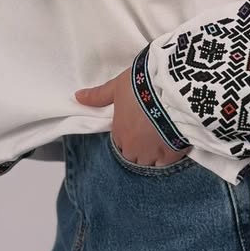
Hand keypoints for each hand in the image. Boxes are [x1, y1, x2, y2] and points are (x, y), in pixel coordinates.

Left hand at [74, 67, 190, 165]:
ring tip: (162, 138)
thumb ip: (98, 96)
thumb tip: (77, 97)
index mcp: (120, 134)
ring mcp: (153, 154)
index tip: (135, 126)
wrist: (171, 89)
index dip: (127, 136)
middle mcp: (134, 149)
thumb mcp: (117, 87)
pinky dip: (167, 157)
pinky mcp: (172, 155)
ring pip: (149, 163)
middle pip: (133, 157)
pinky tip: (172, 145)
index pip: (119, 144)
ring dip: (152, 155)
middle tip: (149, 132)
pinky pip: (166, 164)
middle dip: (138, 148)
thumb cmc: (141, 86)